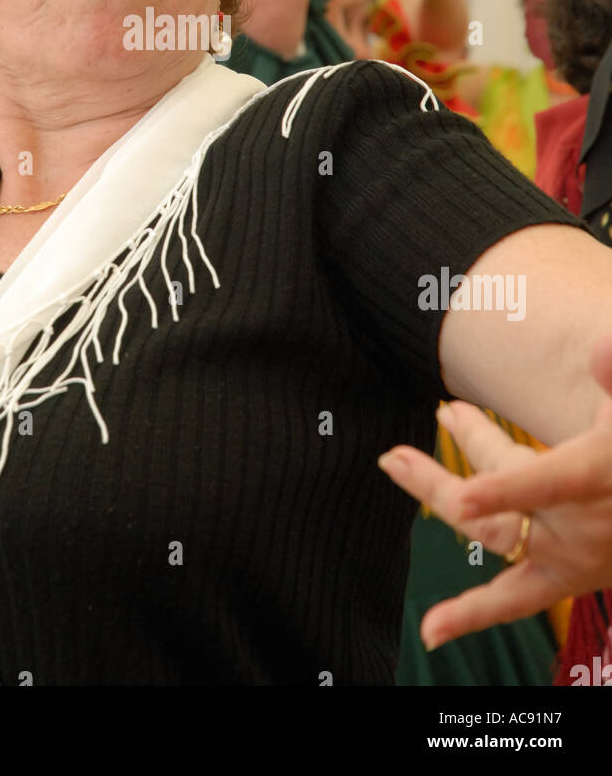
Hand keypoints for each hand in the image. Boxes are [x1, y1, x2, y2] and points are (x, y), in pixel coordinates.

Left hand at [378, 333, 611, 650]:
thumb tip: (602, 351)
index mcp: (597, 477)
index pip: (548, 485)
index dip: (505, 492)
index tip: (466, 496)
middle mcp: (580, 527)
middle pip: (500, 512)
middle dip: (442, 485)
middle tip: (392, 455)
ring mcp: (569, 558)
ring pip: (493, 534)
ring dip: (440, 495)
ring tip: (393, 461)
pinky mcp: (560, 577)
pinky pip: (511, 600)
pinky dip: (472, 615)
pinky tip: (431, 631)